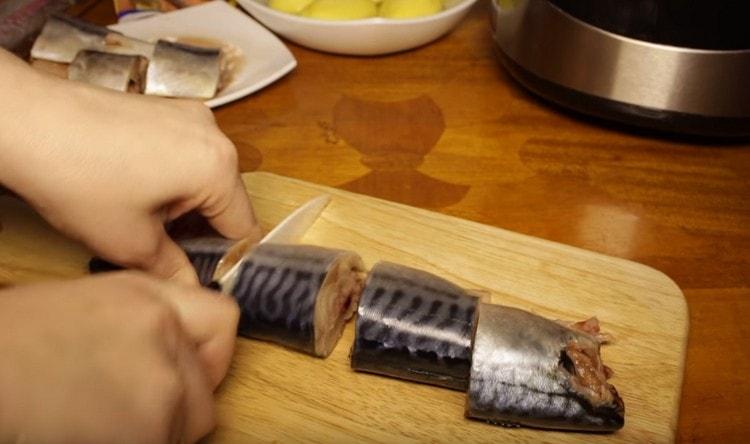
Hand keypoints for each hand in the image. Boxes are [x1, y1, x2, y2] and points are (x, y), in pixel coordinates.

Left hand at [0, 49, 260, 284]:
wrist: (25, 122)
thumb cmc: (77, 179)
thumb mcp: (130, 243)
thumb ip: (174, 270)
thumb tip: (192, 288)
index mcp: (218, 167)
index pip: (244, 228)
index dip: (226, 259)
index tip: (201, 274)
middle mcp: (213, 133)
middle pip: (226, 198)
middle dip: (200, 228)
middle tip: (162, 250)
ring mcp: (189, 115)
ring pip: (204, 175)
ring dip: (184, 201)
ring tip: (140, 215)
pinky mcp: (165, 107)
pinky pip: (184, 152)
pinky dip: (170, 174)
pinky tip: (132, 185)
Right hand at [0, 272, 238, 442]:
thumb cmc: (12, 344)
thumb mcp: (88, 305)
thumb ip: (143, 322)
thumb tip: (170, 350)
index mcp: (148, 297)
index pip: (222, 320)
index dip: (212, 354)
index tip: (197, 372)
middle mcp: (165, 332)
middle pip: (207, 386)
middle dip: (181, 405)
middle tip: (138, 411)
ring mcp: (164, 381)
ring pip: (189, 424)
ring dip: (158, 431)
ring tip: (104, 423)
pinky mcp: (151, 428)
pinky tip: (94, 435)